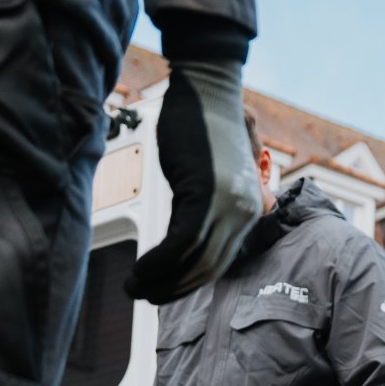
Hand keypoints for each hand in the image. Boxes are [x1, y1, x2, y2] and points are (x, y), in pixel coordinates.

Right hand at [126, 56, 260, 302]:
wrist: (209, 89)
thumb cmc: (206, 126)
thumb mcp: (214, 174)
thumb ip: (209, 204)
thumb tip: (192, 236)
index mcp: (250, 208)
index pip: (222, 260)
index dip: (190, 281)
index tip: (164, 290)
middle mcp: (245, 211)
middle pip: (210, 267)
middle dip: (174, 288)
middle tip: (145, 296)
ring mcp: (228, 204)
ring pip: (194, 260)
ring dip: (160, 280)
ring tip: (134, 288)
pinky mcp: (206, 194)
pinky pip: (181, 243)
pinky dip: (157, 262)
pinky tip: (139, 271)